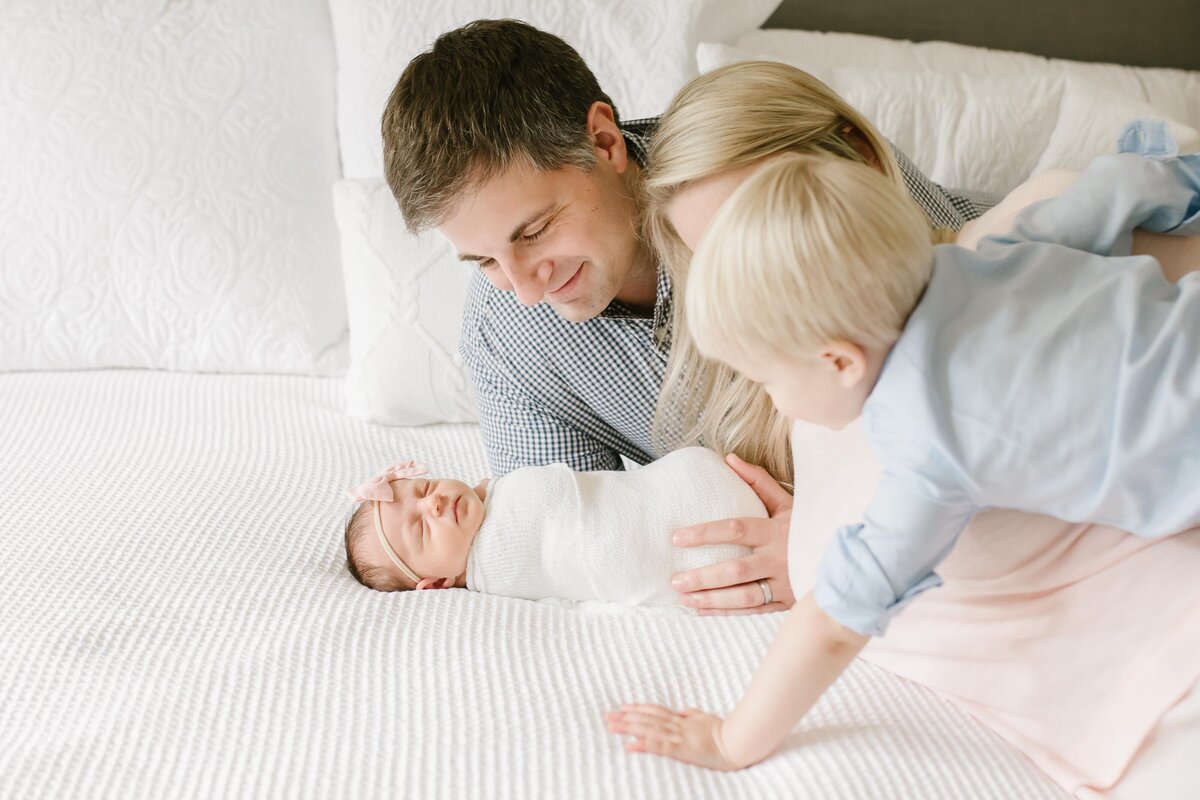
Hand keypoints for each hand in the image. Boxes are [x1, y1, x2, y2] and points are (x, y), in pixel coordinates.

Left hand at [605, 704, 745, 770]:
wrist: (737, 741)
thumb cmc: (725, 731)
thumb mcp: (706, 719)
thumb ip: (693, 715)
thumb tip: (683, 711)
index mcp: (682, 720)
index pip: (656, 711)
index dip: (638, 709)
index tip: (623, 708)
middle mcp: (677, 726)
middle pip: (647, 718)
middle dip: (626, 718)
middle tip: (607, 717)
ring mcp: (678, 736)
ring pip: (648, 728)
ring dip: (628, 728)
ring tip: (611, 727)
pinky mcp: (681, 750)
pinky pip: (658, 746)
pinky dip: (642, 744)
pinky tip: (629, 745)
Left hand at [671, 454, 794, 614]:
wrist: (848, 558)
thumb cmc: (810, 525)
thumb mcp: (788, 502)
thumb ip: (758, 482)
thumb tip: (730, 459)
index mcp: (776, 531)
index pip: (735, 530)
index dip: (705, 534)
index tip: (677, 538)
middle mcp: (779, 559)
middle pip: (736, 570)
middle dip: (703, 576)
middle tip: (675, 579)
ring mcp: (784, 584)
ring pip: (743, 596)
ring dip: (711, 598)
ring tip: (683, 598)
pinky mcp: (787, 603)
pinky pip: (752, 611)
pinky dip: (725, 612)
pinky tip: (700, 611)